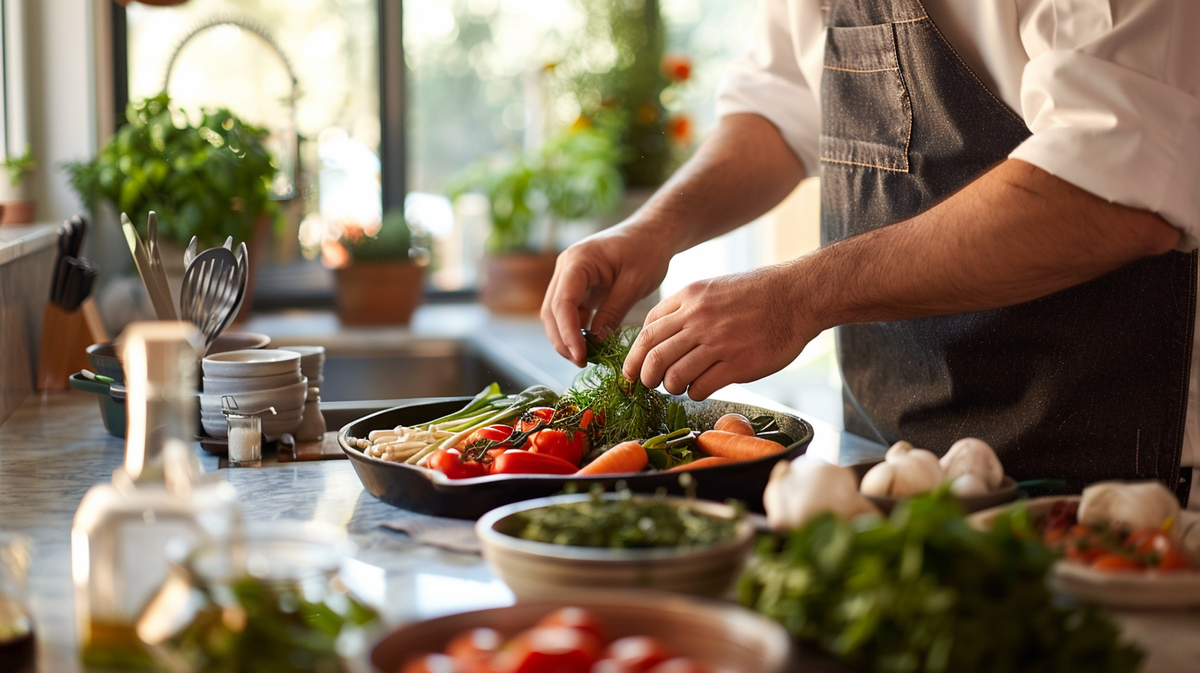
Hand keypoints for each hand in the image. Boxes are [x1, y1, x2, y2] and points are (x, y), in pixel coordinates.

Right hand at [541, 224, 673, 365]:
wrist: (652, 233)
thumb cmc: (647, 251)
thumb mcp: (634, 284)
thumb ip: (613, 313)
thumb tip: (596, 342)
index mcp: (577, 261)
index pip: (562, 303)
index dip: (568, 334)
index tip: (581, 356)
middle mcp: (566, 267)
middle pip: (552, 311)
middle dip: (563, 340)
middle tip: (582, 363)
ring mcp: (568, 276)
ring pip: (556, 314)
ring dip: (567, 337)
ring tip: (586, 358)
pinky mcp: (576, 286)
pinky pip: (569, 312)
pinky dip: (575, 330)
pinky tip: (589, 346)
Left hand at [622, 262, 818, 399]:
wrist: (797, 296)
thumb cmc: (757, 294)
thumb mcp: (713, 288)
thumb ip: (687, 308)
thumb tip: (661, 336)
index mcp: (690, 298)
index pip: (648, 329)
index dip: (635, 354)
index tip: (633, 368)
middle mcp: (698, 319)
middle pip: (654, 354)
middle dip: (644, 375)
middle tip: (647, 384)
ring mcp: (717, 342)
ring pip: (673, 374)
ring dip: (669, 386)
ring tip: (676, 387)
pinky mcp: (737, 364)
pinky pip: (700, 386)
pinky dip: (693, 393)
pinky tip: (699, 389)